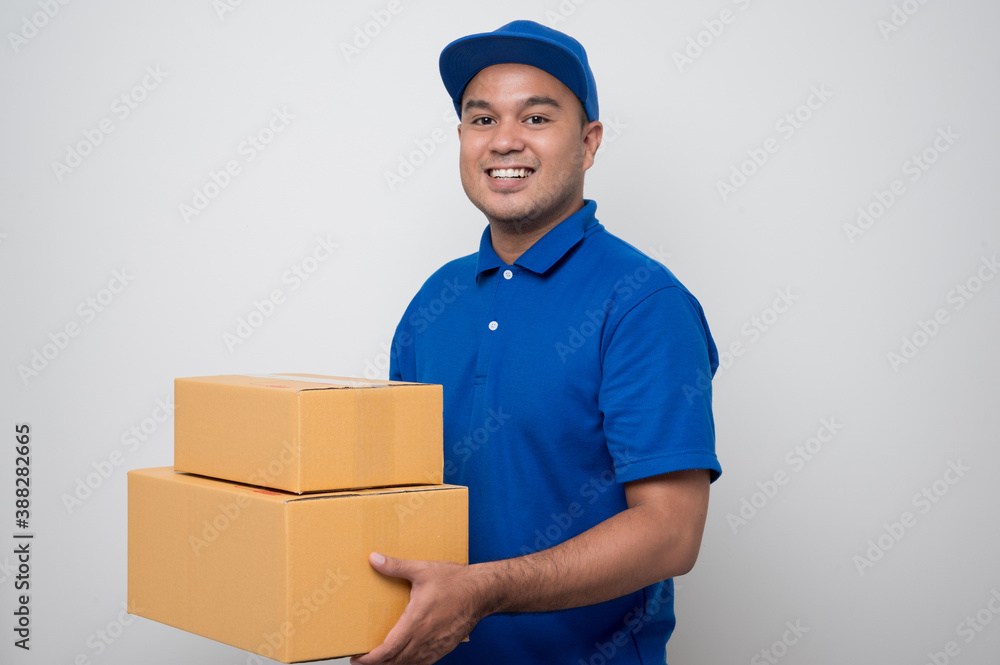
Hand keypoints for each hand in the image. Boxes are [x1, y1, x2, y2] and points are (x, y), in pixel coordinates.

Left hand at [349, 552, 489, 664]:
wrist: (482, 591)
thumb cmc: (454, 581)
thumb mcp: (422, 570)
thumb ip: (396, 566)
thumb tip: (374, 558)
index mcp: (416, 622)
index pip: (388, 650)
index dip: (370, 659)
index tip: (357, 658)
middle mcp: (424, 638)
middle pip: (395, 661)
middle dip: (377, 664)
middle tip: (362, 660)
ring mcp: (436, 645)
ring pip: (409, 664)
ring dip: (393, 664)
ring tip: (381, 660)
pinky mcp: (445, 647)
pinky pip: (424, 662)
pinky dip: (410, 663)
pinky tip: (405, 659)